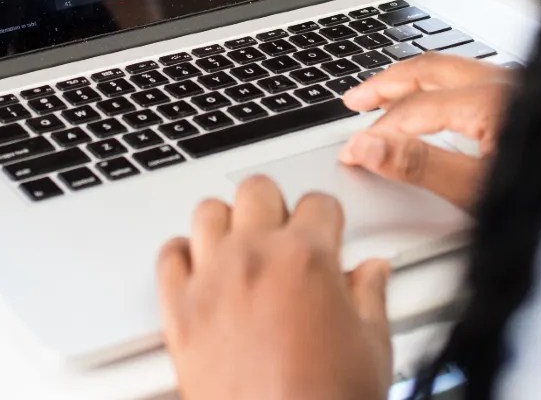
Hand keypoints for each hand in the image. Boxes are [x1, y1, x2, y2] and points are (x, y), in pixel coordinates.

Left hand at [157, 176, 392, 399]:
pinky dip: (182, 256)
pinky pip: (168, 258)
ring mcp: (211, 281)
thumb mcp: (372, 348)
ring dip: (227, 223)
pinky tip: (200, 269)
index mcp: (306, 260)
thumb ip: (371, 298)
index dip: (327, 219)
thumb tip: (372, 273)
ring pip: (207, 213)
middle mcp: (254, 259)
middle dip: (275, 207)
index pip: (318, 204)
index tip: (326, 232)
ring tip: (242, 244)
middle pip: (256, 191)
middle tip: (285, 233)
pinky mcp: (179, 311)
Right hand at [337, 54, 513, 210]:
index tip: (353, 151)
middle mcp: (506, 83)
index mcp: (491, 100)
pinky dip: (440, 87)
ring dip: (413, 82)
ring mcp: (520, 87)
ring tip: (385, 97)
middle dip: (387, 85)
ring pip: (452, 70)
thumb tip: (367, 147)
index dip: (378, 131)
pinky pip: (472, 79)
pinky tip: (433, 104)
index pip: (416, 109)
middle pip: (430, 70)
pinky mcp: (530, 100)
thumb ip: (419, 165)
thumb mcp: (476, 189)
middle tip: (355, 100)